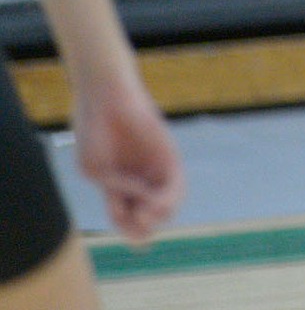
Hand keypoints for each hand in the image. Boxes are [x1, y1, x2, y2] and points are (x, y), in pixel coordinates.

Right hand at [74, 77, 182, 243]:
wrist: (107, 100)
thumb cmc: (94, 133)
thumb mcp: (95, 170)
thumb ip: (116, 189)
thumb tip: (142, 203)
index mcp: (120, 186)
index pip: (129, 218)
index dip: (130, 232)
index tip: (132, 237)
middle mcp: (141, 180)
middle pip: (149, 216)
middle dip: (143, 227)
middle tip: (135, 222)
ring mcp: (155, 169)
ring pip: (167, 204)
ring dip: (158, 216)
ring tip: (144, 214)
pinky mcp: (169, 156)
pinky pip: (176, 184)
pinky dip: (166, 198)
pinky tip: (153, 202)